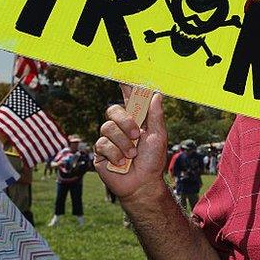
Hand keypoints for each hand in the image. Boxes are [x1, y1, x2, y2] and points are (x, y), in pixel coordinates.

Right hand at [94, 86, 167, 202]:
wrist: (141, 183)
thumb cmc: (152, 160)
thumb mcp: (158, 136)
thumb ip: (155, 116)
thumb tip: (156, 94)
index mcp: (137, 120)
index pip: (129, 99)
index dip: (125, 86)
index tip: (123, 75)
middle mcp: (121, 126)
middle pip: (113, 110)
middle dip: (125, 121)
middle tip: (137, 135)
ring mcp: (109, 139)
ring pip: (108, 127)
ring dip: (123, 143)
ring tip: (132, 155)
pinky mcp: (100, 151)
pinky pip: (103, 144)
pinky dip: (115, 154)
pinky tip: (121, 162)